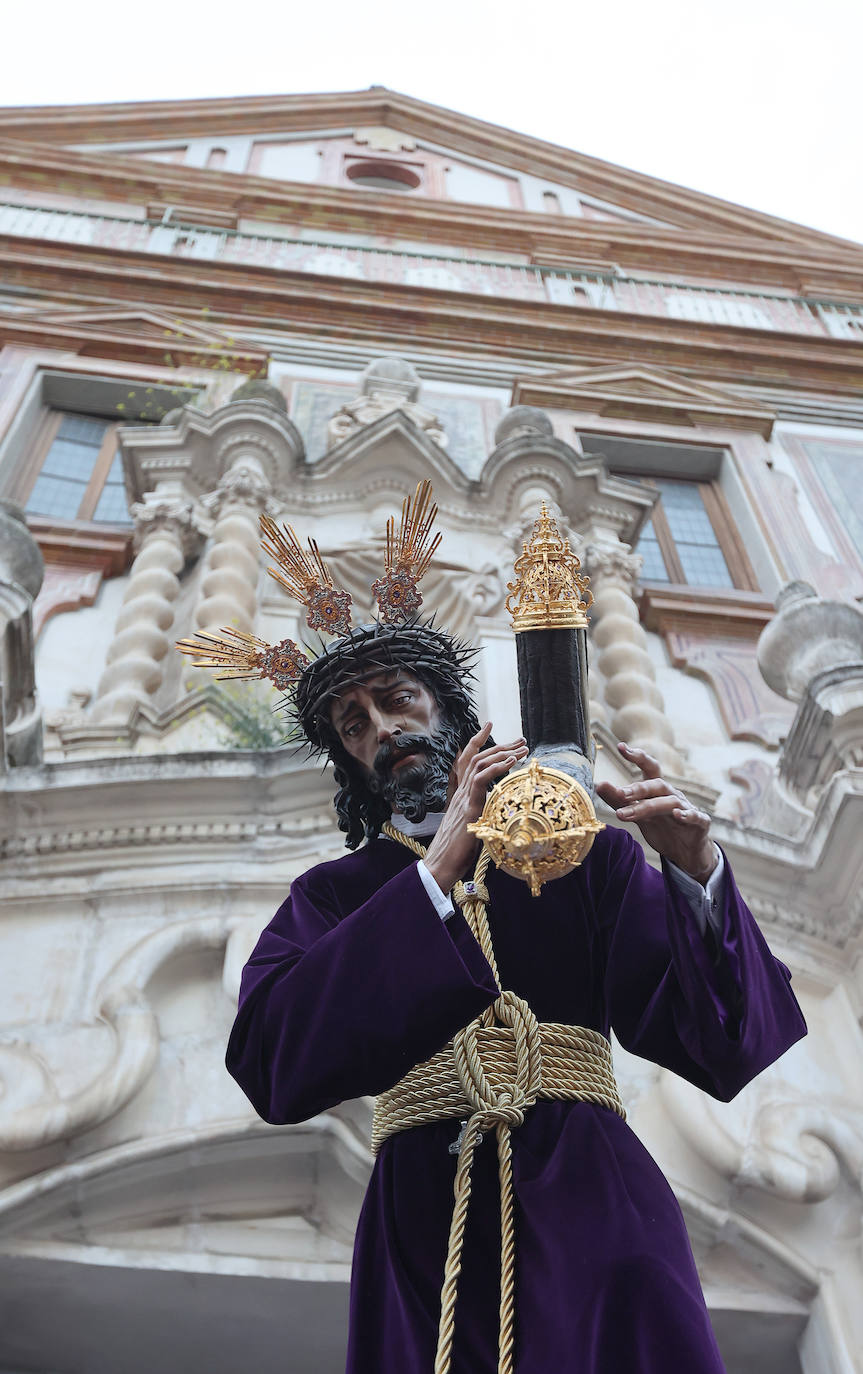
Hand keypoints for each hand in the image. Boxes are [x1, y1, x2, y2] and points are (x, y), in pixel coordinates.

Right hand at [424, 722, 527, 893]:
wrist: (442, 865)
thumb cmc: (457, 853)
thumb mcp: (473, 829)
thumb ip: (481, 816)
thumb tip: (497, 815)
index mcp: (462, 795)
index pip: (468, 761)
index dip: (477, 742)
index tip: (489, 727)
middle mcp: (461, 792)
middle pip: (477, 758)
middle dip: (500, 745)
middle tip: (521, 740)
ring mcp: (463, 798)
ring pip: (479, 764)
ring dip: (503, 753)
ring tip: (521, 748)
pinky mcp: (469, 807)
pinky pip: (481, 779)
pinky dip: (496, 767)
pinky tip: (510, 762)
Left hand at [595, 743, 716, 883]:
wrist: (686, 852)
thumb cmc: (662, 827)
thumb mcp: (637, 814)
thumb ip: (619, 800)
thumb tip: (598, 785)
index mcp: (658, 790)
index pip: (649, 767)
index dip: (637, 756)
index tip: (621, 746)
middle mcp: (672, 794)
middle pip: (657, 784)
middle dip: (638, 788)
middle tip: (620, 794)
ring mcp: (687, 808)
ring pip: (670, 801)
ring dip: (649, 807)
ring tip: (627, 815)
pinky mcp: (700, 823)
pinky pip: (696, 816)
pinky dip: (687, 814)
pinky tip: (677, 815)